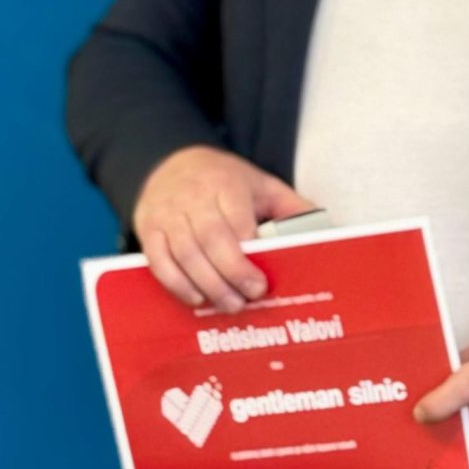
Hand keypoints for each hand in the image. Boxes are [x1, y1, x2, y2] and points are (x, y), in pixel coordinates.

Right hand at [132, 145, 317, 312]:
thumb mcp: (259, 182)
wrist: (169, 163)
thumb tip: (320, 229)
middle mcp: (194, 197)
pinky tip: (196, 298)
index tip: (263, 279)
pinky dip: (176, 284)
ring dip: (207, 285)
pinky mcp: (149, 228)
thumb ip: (289, 206)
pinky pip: (159, 260)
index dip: (248, 253)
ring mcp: (168, 213)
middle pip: (210, 239)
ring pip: (185, 253)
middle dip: (230, 273)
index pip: (237, 220)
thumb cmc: (222, 179)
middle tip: (249, 298)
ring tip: (228, 305)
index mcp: (226, 184)